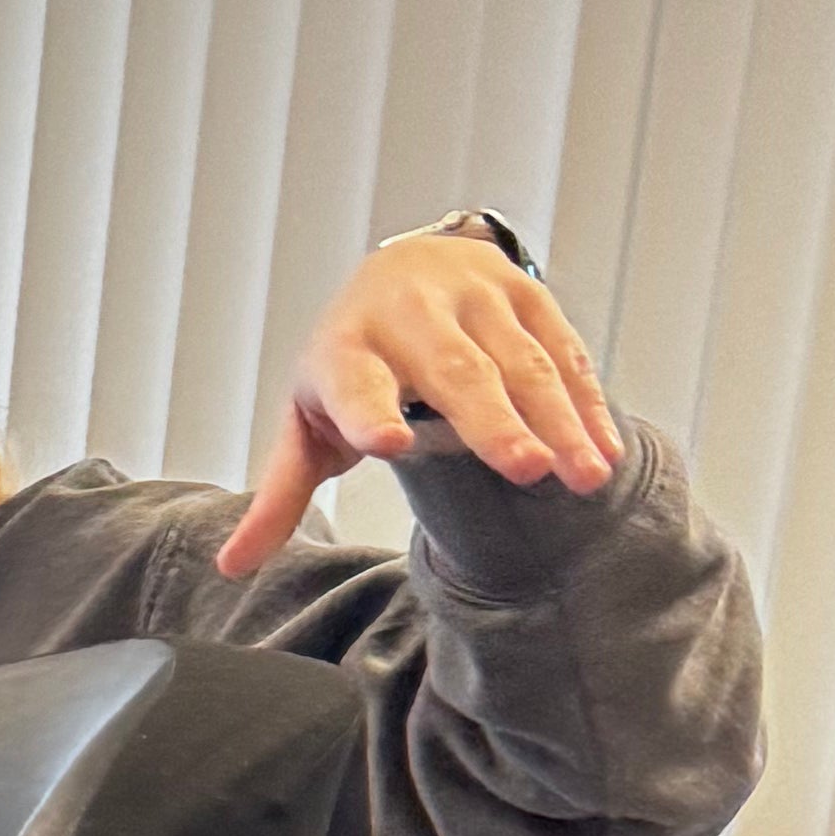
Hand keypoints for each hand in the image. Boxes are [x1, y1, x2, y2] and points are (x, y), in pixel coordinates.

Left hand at [218, 235, 620, 574]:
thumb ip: (281, 493)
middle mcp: (410, 314)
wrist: (401, 269)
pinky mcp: (525, 294)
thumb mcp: (307, 420)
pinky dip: (586, 403)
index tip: (386, 444)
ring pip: (521, 363)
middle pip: (456, 374)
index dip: (369, 413)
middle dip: (493, 422)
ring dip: (558, 420)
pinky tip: (603, 451)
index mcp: (345, 351)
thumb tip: (232, 566)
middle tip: (526, 471)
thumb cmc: (349, 363)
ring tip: (582, 475)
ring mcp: (474, 298)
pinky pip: (562, 351)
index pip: (355, 386)